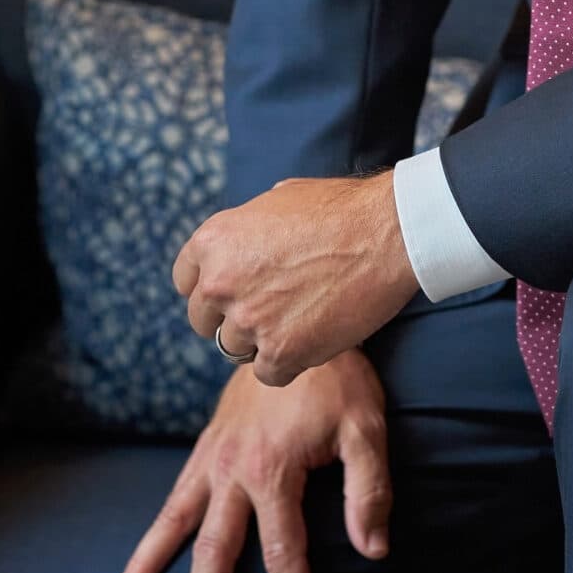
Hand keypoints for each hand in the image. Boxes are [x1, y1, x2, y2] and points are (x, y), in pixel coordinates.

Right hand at [110, 349, 391, 572]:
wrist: (299, 322)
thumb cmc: (339, 378)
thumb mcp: (366, 426)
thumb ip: (369, 489)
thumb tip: (372, 551)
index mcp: (275, 470)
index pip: (283, 552)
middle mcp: (234, 470)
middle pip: (216, 551)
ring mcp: (213, 458)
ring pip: (175, 524)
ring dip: (152, 569)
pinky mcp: (205, 447)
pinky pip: (172, 497)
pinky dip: (153, 532)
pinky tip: (138, 562)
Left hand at [173, 171, 420, 387]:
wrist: (387, 231)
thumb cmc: (341, 209)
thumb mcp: (278, 200)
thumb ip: (247, 230)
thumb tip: (242, 247)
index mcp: (214, 240)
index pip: (185, 281)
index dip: (210, 287)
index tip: (233, 291)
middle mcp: (220, 281)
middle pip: (204, 321)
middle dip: (232, 317)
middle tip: (271, 308)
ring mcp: (248, 320)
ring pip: (235, 349)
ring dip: (262, 340)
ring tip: (301, 318)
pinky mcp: (280, 352)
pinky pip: (267, 373)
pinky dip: (289, 362)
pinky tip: (314, 337)